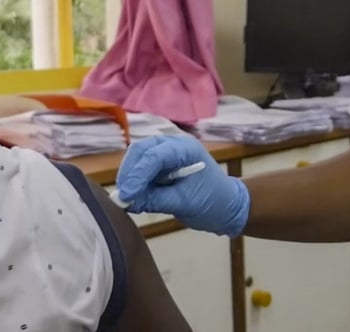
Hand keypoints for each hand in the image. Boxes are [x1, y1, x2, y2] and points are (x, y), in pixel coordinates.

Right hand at [116, 135, 250, 236]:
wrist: (227, 206)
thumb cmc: (212, 202)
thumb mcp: (185, 204)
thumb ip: (155, 200)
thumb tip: (127, 201)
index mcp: (186, 149)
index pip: (154, 156)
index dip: (137, 175)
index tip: (126, 195)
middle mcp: (174, 145)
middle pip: (141, 150)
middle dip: (129, 173)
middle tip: (122, 197)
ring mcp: (166, 153)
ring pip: (138, 158)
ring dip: (129, 177)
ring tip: (127, 199)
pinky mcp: (161, 165)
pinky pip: (141, 169)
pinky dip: (135, 182)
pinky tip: (133, 197)